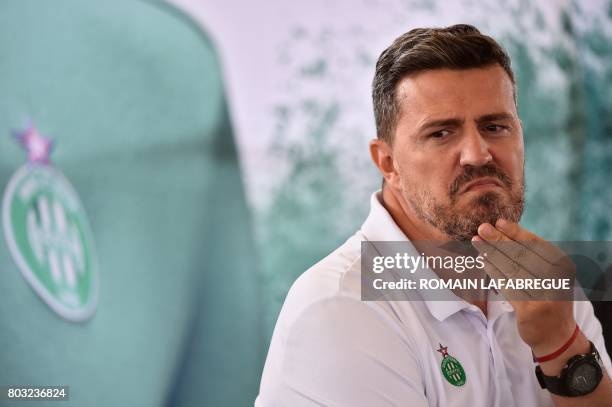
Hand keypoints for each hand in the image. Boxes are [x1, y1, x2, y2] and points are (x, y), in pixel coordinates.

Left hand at [471, 219, 576, 356]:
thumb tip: (502, 231)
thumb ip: (531, 255)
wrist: (556, 334)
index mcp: (563, 265)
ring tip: (477, 243)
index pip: (536, 244)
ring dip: (492, 253)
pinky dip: (494, 272)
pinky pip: (507, 286)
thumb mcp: (548, 274)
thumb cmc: (547, 297)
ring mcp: (544, 295)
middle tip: (481, 228)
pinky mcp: (530, 310)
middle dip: (499, 240)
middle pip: (522, 255)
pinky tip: (483, 262)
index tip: (498, 222)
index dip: (516, 232)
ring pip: (512, 269)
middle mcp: (556, 279)